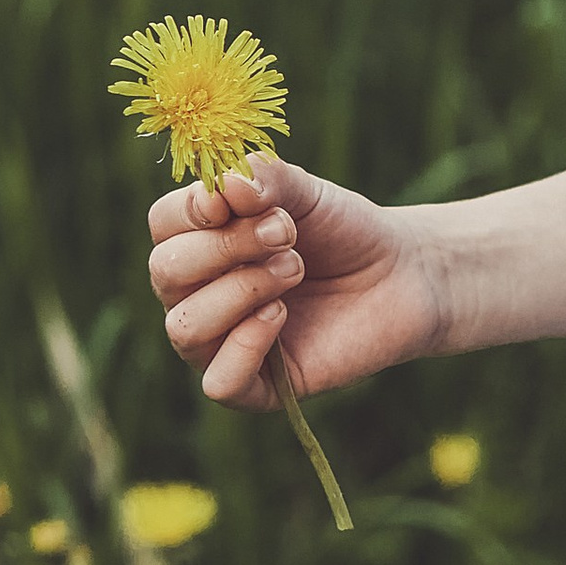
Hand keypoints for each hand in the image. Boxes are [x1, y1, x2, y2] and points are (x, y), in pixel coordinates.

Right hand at [147, 154, 443, 412]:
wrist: (402, 274)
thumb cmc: (344, 231)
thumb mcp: (307, 192)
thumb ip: (265, 177)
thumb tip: (224, 186)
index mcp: (200, 242)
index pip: (163, 224)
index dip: (193, 209)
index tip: (242, 200)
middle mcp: (198, 294)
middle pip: (166, 272)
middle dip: (226, 246)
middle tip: (284, 235)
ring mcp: (221, 342)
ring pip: (184, 328)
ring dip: (240, 291)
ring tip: (294, 270)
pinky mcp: (256, 386)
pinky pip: (218, 382)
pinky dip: (244, 347)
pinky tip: (280, 316)